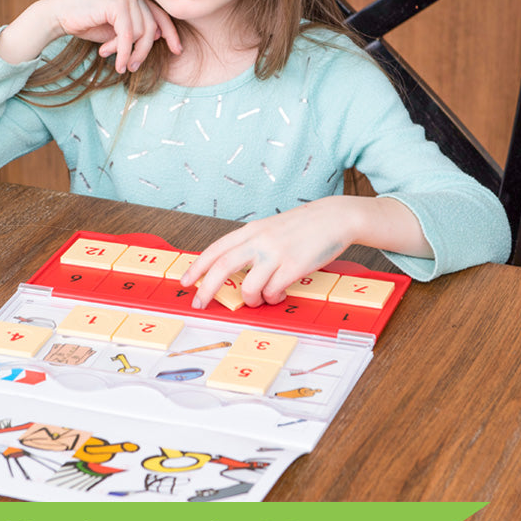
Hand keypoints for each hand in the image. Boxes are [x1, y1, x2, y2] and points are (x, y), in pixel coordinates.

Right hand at [0, 0, 181, 69]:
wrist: (59, 16)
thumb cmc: (87, 23)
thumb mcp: (117, 30)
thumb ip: (136, 31)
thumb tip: (157, 37)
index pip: (160, 16)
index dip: (171, 34)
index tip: (177, 51)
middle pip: (152, 28)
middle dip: (143, 52)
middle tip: (132, 67)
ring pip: (141, 33)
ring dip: (127, 52)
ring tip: (113, 58)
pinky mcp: (117, 4)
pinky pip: (128, 35)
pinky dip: (124, 52)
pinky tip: (118, 63)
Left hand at [181, 196, 431, 308]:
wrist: (335, 218)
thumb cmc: (303, 226)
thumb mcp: (271, 229)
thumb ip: (252, 244)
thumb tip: (233, 268)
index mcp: (252, 230)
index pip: (216, 249)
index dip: (198, 266)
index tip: (185, 281)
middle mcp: (260, 240)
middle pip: (223, 266)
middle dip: (207, 288)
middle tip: (199, 303)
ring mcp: (276, 254)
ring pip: (249, 286)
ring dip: (250, 299)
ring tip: (258, 300)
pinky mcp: (294, 267)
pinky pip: (273, 292)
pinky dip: (272, 299)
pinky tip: (279, 295)